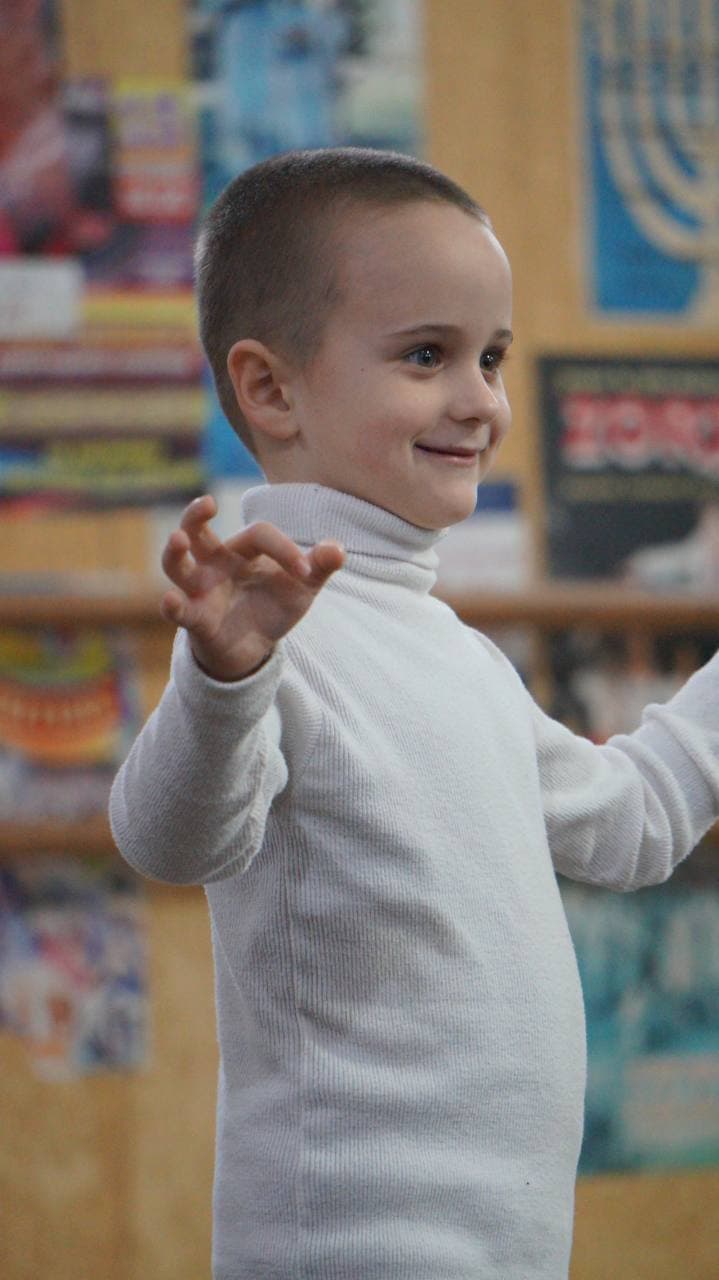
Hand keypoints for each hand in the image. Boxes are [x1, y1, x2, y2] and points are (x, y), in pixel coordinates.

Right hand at [160, 494, 344, 680]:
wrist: (254, 647)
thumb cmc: (274, 606)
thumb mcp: (302, 587)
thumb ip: (319, 567)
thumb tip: (338, 549)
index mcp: (243, 550)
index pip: (259, 534)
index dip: (284, 548)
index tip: (305, 572)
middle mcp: (216, 563)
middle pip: (197, 531)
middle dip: (196, 515)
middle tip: (208, 502)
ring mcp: (201, 589)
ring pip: (177, 565)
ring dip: (174, 553)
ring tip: (177, 539)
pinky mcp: (195, 618)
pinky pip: (179, 610)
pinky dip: (172, 606)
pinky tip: (171, 601)